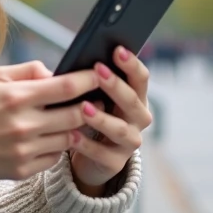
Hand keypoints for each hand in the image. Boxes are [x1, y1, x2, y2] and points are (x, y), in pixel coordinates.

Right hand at [0, 61, 99, 181]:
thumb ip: (29, 70)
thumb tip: (57, 73)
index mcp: (16, 97)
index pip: (67, 87)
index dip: (89, 80)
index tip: (99, 76)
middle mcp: (23, 125)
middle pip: (76, 114)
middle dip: (92, 106)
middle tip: (98, 100)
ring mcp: (24, 150)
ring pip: (70, 138)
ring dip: (78, 128)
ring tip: (77, 118)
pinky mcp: (23, 170)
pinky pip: (56, 157)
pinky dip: (59, 146)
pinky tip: (54, 137)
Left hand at [70, 47, 151, 194]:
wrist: (90, 158)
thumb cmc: (91, 117)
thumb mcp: (94, 97)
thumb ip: (92, 82)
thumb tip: (79, 60)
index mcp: (136, 98)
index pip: (141, 78)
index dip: (131, 64)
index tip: (117, 49)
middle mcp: (138, 119)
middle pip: (132, 101)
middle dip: (115, 85)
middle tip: (98, 70)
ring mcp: (129, 142)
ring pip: (120, 129)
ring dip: (102, 117)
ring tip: (83, 107)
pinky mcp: (115, 163)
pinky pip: (102, 153)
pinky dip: (86, 144)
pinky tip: (71, 135)